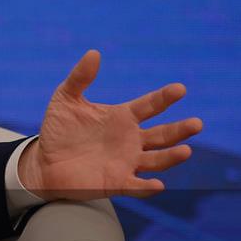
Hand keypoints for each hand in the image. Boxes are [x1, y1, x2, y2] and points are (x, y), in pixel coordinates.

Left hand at [19, 50, 202, 201]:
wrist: (44, 161)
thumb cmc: (59, 129)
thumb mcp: (66, 99)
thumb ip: (80, 77)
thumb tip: (94, 53)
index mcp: (122, 117)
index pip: (150, 105)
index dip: (164, 98)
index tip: (180, 89)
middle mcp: (131, 140)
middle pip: (162, 135)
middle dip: (180, 130)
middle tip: (197, 124)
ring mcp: (126, 162)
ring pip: (156, 161)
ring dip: (171, 157)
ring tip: (186, 151)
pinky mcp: (116, 183)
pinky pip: (136, 187)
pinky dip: (146, 187)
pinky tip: (157, 185)